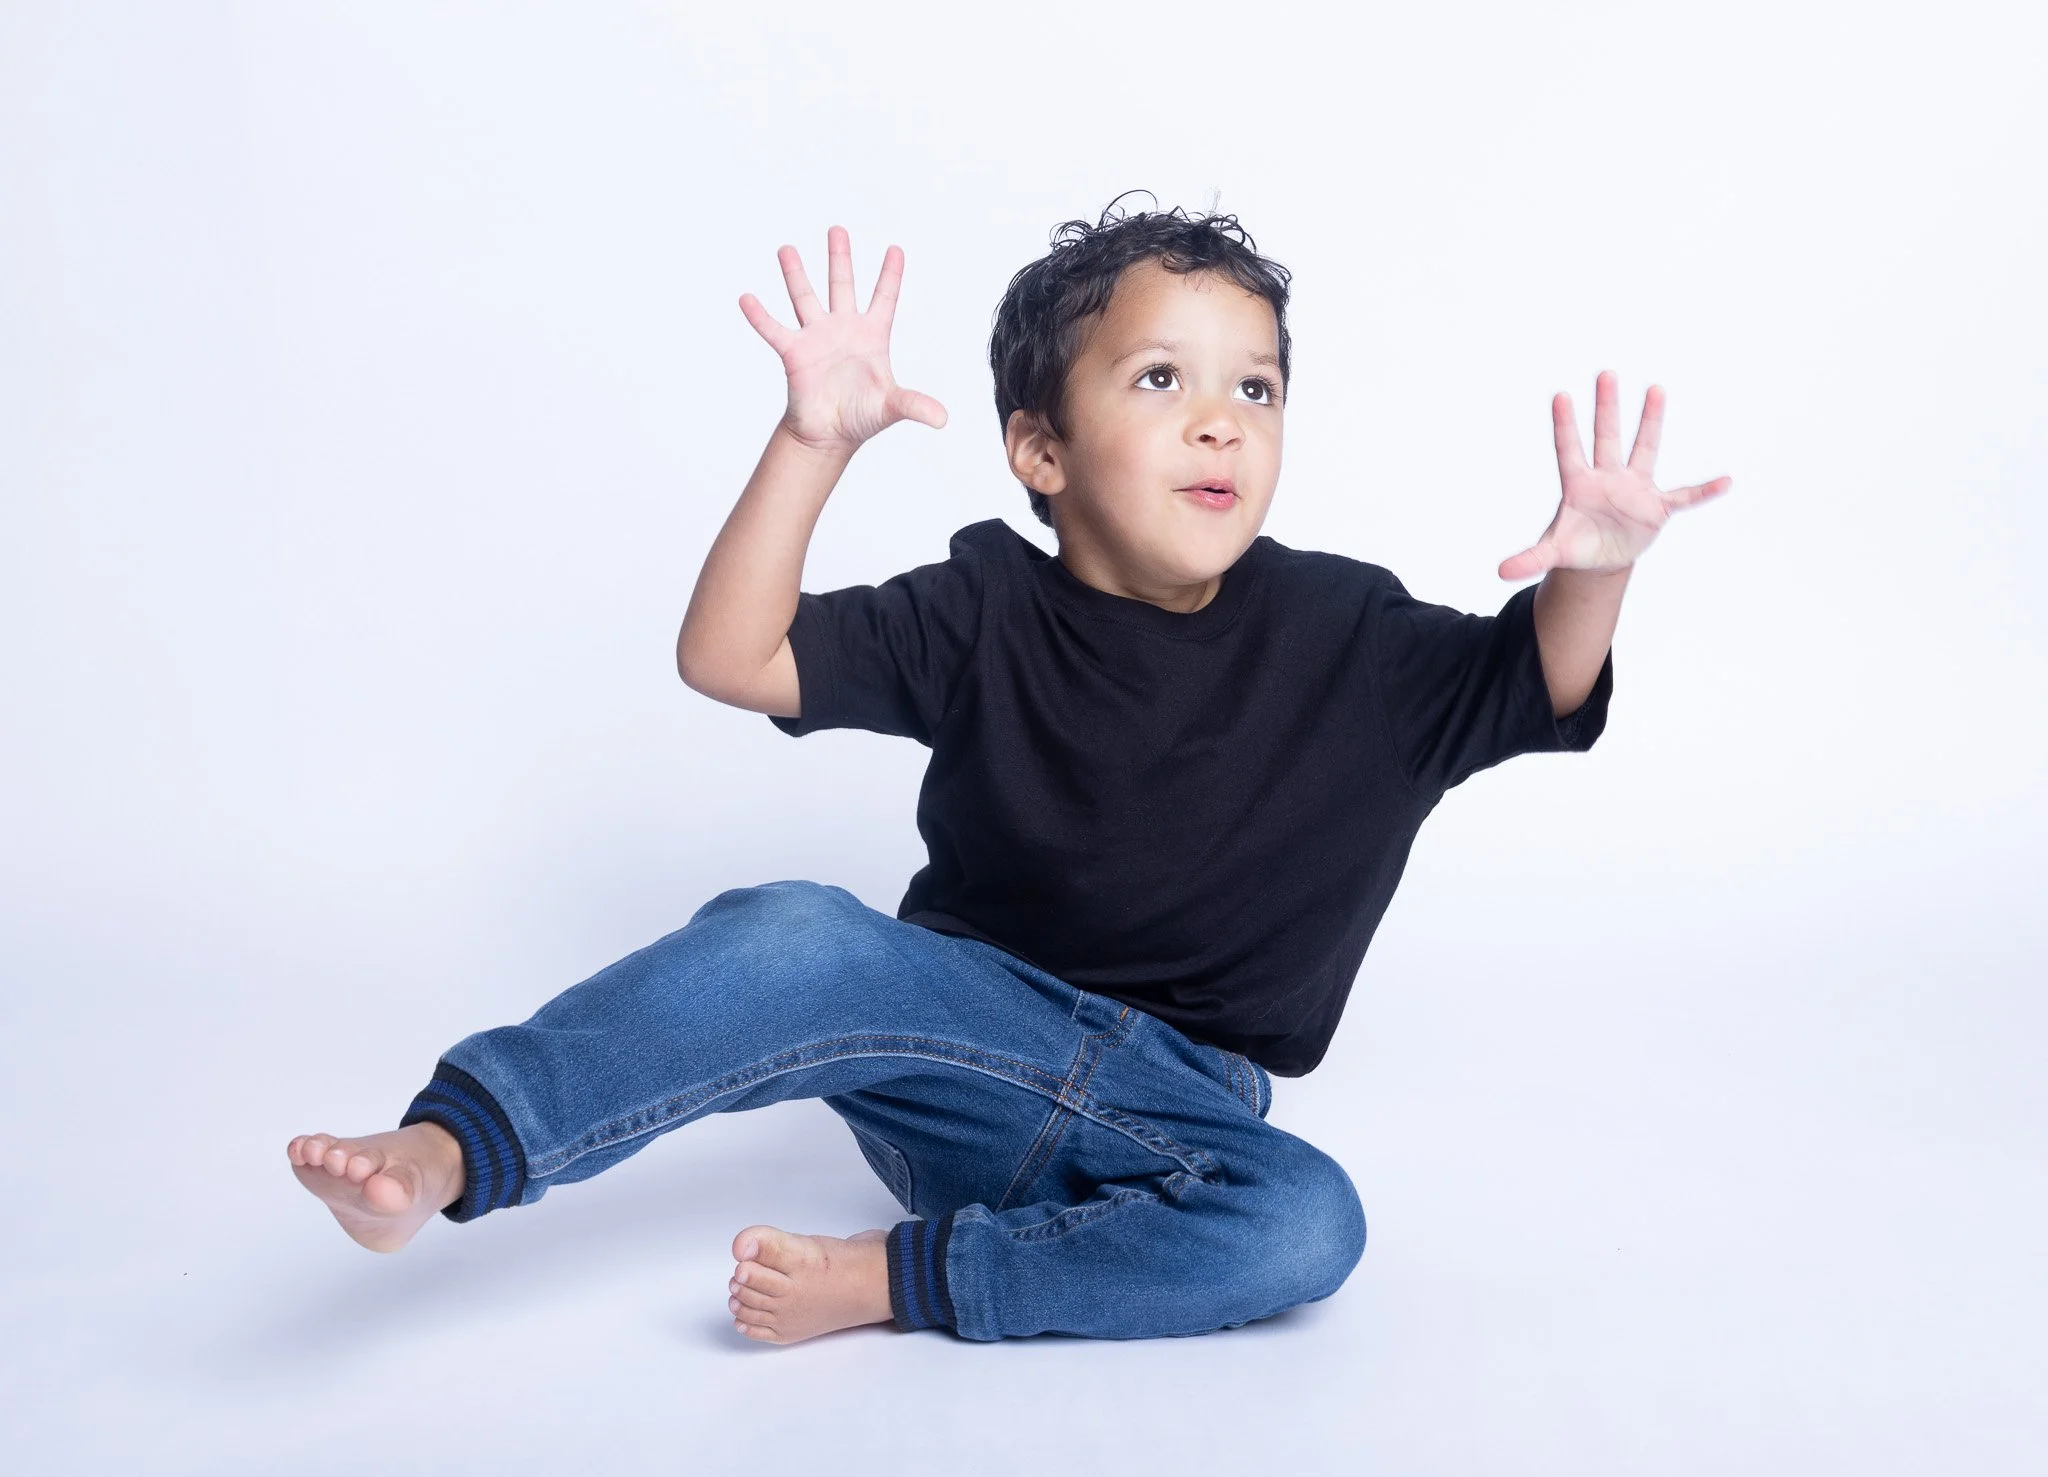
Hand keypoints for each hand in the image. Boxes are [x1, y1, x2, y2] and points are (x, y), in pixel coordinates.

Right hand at [739, 226, 947, 456]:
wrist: (829, 436)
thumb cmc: (861, 417)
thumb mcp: (891, 407)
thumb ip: (915, 405)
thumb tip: (943, 419)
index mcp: (871, 336)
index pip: (884, 298)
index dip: (890, 274)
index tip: (896, 249)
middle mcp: (843, 329)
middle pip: (842, 285)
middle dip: (840, 257)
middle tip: (837, 229)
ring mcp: (816, 338)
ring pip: (805, 298)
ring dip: (796, 274)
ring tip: (787, 249)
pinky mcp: (794, 353)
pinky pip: (774, 330)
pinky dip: (760, 316)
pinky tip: (747, 298)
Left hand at [1498, 370, 1731, 578]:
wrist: (1602, 557)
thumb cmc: (1576, 545)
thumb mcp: (1553, 552)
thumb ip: (1529, 559)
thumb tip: (1499, 573)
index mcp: (1579, 486)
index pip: (1569, 450)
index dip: (1565, 426)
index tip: (1560, 396)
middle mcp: (1607, 478)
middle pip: (1606, 438)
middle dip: (1606, 408)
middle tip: (1605, 373)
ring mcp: (1634, 489)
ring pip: (1643, 449)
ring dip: (1650, 422)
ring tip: (1655, 389)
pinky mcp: (1656, 507)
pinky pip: (1684, 497)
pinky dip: (1703, 492)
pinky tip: (1725, 482)